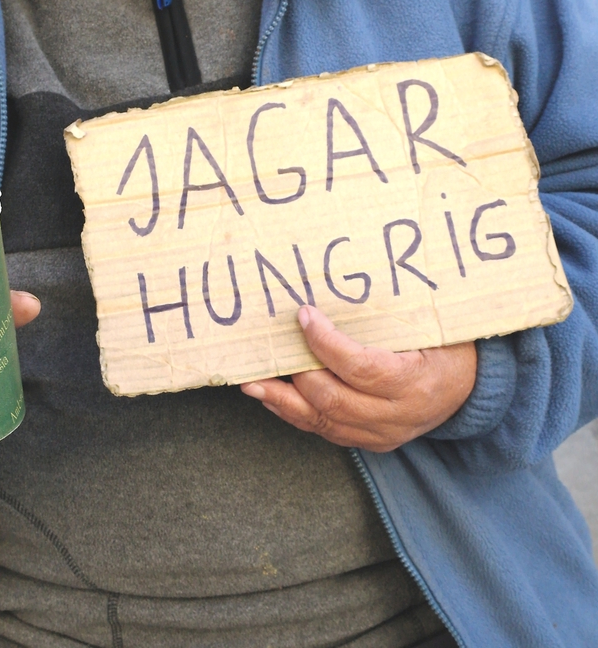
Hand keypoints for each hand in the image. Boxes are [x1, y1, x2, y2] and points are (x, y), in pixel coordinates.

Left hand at [240, 305, 476, 451]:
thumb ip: (391, 313)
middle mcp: (397, 416)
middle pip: (334, 399)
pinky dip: (295, 413)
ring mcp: (382, 434)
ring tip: (252, 381)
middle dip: (297, 372)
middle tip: (269, 346)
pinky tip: (272, 397)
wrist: (469, 389)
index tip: (304, 315)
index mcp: (416, 382)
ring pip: (324, 422)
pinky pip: (325, 430)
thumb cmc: (447, 345)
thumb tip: (341, 280)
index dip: (326, 343)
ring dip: (282, 400)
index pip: (361, 368)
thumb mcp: (431, 325)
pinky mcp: (370, 442)